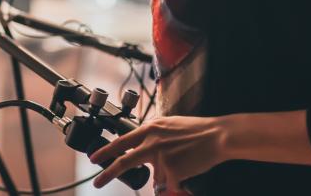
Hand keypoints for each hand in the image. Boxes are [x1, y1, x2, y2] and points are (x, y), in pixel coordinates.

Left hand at [89, 115, 226, 189]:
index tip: (94, 158)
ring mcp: (160, 156)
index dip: (106, 151)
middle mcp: (151, 141)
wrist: (216, 135)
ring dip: (165, 178)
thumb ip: (153, 137)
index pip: (122, 141)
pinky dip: (178, 181)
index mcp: (150, 129)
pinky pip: (170, 183)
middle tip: (97, 182)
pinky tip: (187, 169)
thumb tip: (144, 154)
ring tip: (182, 163)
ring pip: (155, 178)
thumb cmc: (196, 131)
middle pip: (124, 161)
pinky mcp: (171, 169)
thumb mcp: (169, 126)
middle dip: (108, 173)